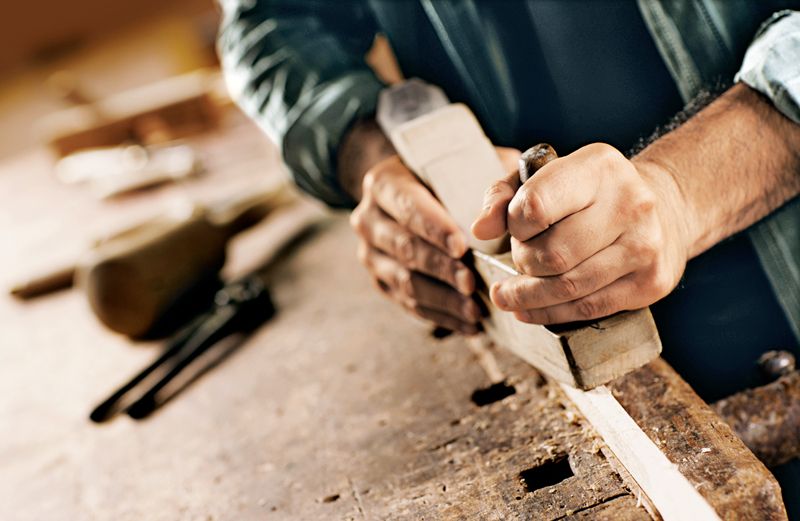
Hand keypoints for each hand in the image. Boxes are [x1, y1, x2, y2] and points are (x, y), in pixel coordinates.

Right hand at [350, 148, 519, 333]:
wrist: (423, 191)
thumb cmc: (456, 175)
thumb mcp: (476, 166)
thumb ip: (490, 185)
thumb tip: (491, 222)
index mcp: (383, 183)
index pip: (408, 207)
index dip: (434, 228)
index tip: (462, 247)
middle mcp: (368, 218)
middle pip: (405, 248)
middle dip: (441, 269)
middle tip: (472, 283)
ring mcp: (371, 254)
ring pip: (405, 282)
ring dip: (442, 299)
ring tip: (475, 310)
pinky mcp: (382, 281)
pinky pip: (409, 304)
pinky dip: (441, 315)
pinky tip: (470, 323)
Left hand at [472, 143, 690, 324]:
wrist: (664, 208)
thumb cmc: (589, 192)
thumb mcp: (545, 176)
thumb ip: (504, 196)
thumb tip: (480, 230)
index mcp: (598, 166)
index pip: (535, 206)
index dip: (514, 226)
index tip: (515, 230)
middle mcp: (629, 203)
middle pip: (551, 254)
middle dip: (522, 263)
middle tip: (519, 260)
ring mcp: (644, 245)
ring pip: (567, 287)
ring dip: (528, 295)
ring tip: (508, 295)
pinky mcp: (651, 281)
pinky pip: (588, 308)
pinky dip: (550, 313)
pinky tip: (529, 309)